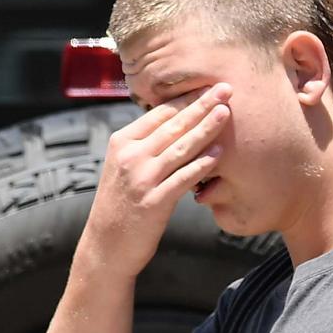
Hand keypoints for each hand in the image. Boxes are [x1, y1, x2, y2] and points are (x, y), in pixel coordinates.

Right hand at [79, 83, 232, 278]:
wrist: (106, 247)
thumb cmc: (121, 206)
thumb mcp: (124, 168)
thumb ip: (144, 147)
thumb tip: (173, 124)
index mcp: (122, 143)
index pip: (159, 113)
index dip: (186, 98)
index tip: (207, 85)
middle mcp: (130, 156)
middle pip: (172, 125)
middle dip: (201, 104)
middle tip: (225, 88)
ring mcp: (142, 178)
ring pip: (180, 147)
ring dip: (205, 127)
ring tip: (226, 112)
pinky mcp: (154, 201)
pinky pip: (183, 178)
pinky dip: (202, 163)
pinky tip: (219, 152)